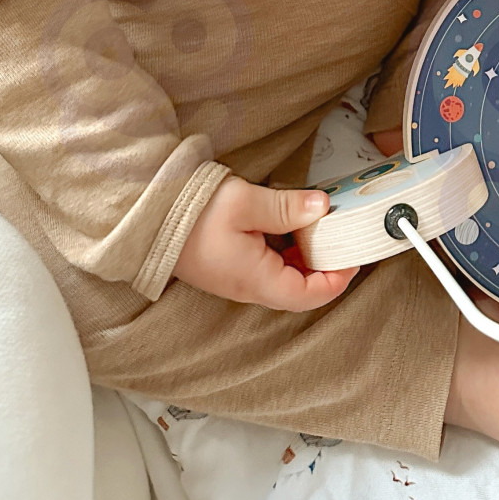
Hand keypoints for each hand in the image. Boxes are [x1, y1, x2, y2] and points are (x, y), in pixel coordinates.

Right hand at [172, 174, 356, 309]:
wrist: (144, 216)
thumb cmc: (189, 213)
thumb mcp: (245, 203)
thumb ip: (288, 207)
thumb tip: (323, 207)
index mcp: (256, 280)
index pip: (309, 296)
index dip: (337, 280)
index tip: (354, 257)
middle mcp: (248, 286)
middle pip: (299, 289)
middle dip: (325, 265)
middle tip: (341, 235)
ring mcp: (237, 277)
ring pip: (284, 276)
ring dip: (306, 255)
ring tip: (320, 225)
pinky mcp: (229, 264)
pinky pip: (268, 264)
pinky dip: (287, 248)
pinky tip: (291, 222)